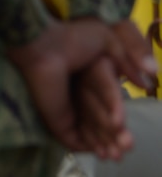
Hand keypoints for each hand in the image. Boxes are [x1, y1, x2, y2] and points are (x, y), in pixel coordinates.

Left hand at [7, 17, 145, 156]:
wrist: (44, 45)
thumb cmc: (72, 38)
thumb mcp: (106, 39)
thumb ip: (127, 59)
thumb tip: (149, 80)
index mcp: (88, 79)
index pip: (108, 106)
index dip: (119, 118)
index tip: (130, 126)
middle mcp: (77, 96)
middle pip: (101, 123)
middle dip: (116, 136)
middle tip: (128, 146)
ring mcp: (66, 109)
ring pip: (90, 133)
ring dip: (105, 144)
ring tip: (118, 155)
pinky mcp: (55, 118)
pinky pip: (73, 138)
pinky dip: (88, 147)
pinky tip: (101, 152)